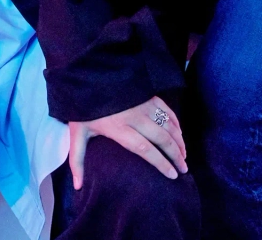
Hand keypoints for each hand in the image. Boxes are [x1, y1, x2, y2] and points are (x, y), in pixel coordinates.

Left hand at [66, 95, 186, 188]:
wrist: (88, 75)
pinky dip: (176, 124)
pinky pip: (167, 111)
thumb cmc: (83, 108)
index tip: (172, 175)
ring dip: (179, 141)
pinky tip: (180, 134)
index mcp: (119, 128)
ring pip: (168, 125)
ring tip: (185, 156)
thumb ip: (77, 160)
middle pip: (162, 139)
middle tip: (184, 169)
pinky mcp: (148, 95)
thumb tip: (78, 186)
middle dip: (176, 155)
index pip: (145, 149)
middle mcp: (135, 116)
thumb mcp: (77, 133)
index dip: (161, 163)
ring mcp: (143, 104)